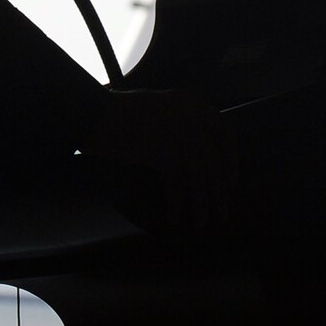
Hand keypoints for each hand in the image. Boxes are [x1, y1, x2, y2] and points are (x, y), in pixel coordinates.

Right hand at [82, 88, 241, 233]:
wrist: (95, 113)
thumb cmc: (121, 112)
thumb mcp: (159, 107)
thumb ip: (180, 122)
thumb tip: (197, 155)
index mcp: (192, 103)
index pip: (224, 132)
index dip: (230, 159)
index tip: (231, 181)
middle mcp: (191, 118)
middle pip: (213, 161)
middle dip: (218, 192)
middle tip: (221, 214)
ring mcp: (178, 134)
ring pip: (198, 176)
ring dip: (202, 203)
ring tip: (203, 223)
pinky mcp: (161, 151)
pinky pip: (175, 183)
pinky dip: (175, 202)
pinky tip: (173, 216)